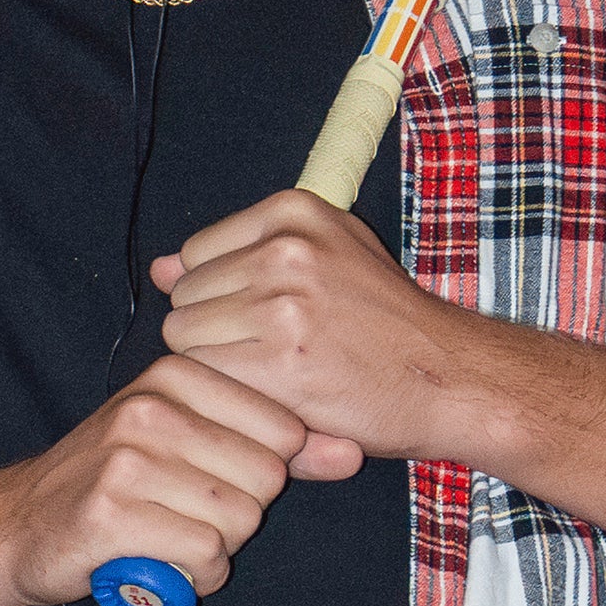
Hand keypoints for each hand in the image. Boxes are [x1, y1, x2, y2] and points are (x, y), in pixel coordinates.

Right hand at [0, 355, 313, 605]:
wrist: (21, 524)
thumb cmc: (119, 480)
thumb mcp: (195, 441)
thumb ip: (278, 445)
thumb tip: (354, 451)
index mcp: (177, 372)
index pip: (282, 432)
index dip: (262, 473)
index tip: (217, 478)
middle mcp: (152, 406)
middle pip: (265, 480)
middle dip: (240, 513)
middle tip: (189, 513)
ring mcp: (127, 459)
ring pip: (239, 520)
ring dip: (217, 548)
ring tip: (173, 535)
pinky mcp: (112, 514)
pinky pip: (205, 556)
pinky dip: (195, 576)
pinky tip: (163, 564)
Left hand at [153, 191, 471, 462]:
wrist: (448, 375)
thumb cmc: (386, 318)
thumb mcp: (325, 254)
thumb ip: (238, 254)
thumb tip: (157, 268)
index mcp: (294, 211)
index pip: (194, 254)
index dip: (220, 295)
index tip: (263, 315)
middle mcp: (284, 250)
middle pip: (184, 297)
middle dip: (213, 330)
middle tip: (270, 350)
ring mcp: (281, 306)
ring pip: (187, 338)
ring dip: (218, 364)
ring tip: (272, 371)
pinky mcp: (280, 363)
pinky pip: (208, 376)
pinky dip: (231, 393)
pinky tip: (273, 394)